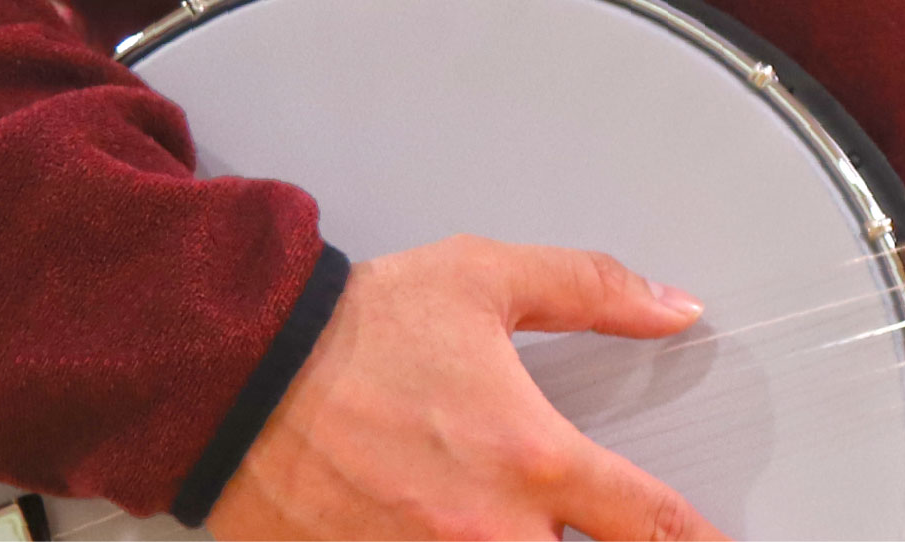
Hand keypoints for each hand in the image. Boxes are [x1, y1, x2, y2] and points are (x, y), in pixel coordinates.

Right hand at [203, 235, 723, 539]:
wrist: (230, 373)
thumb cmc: (348, 332)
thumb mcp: (483, 279)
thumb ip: (591, 289)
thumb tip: (674, 307)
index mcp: (533, 459)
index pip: (655, 526)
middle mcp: (490, 534)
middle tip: (595, 528)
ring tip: (520, 527)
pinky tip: (443, 534)